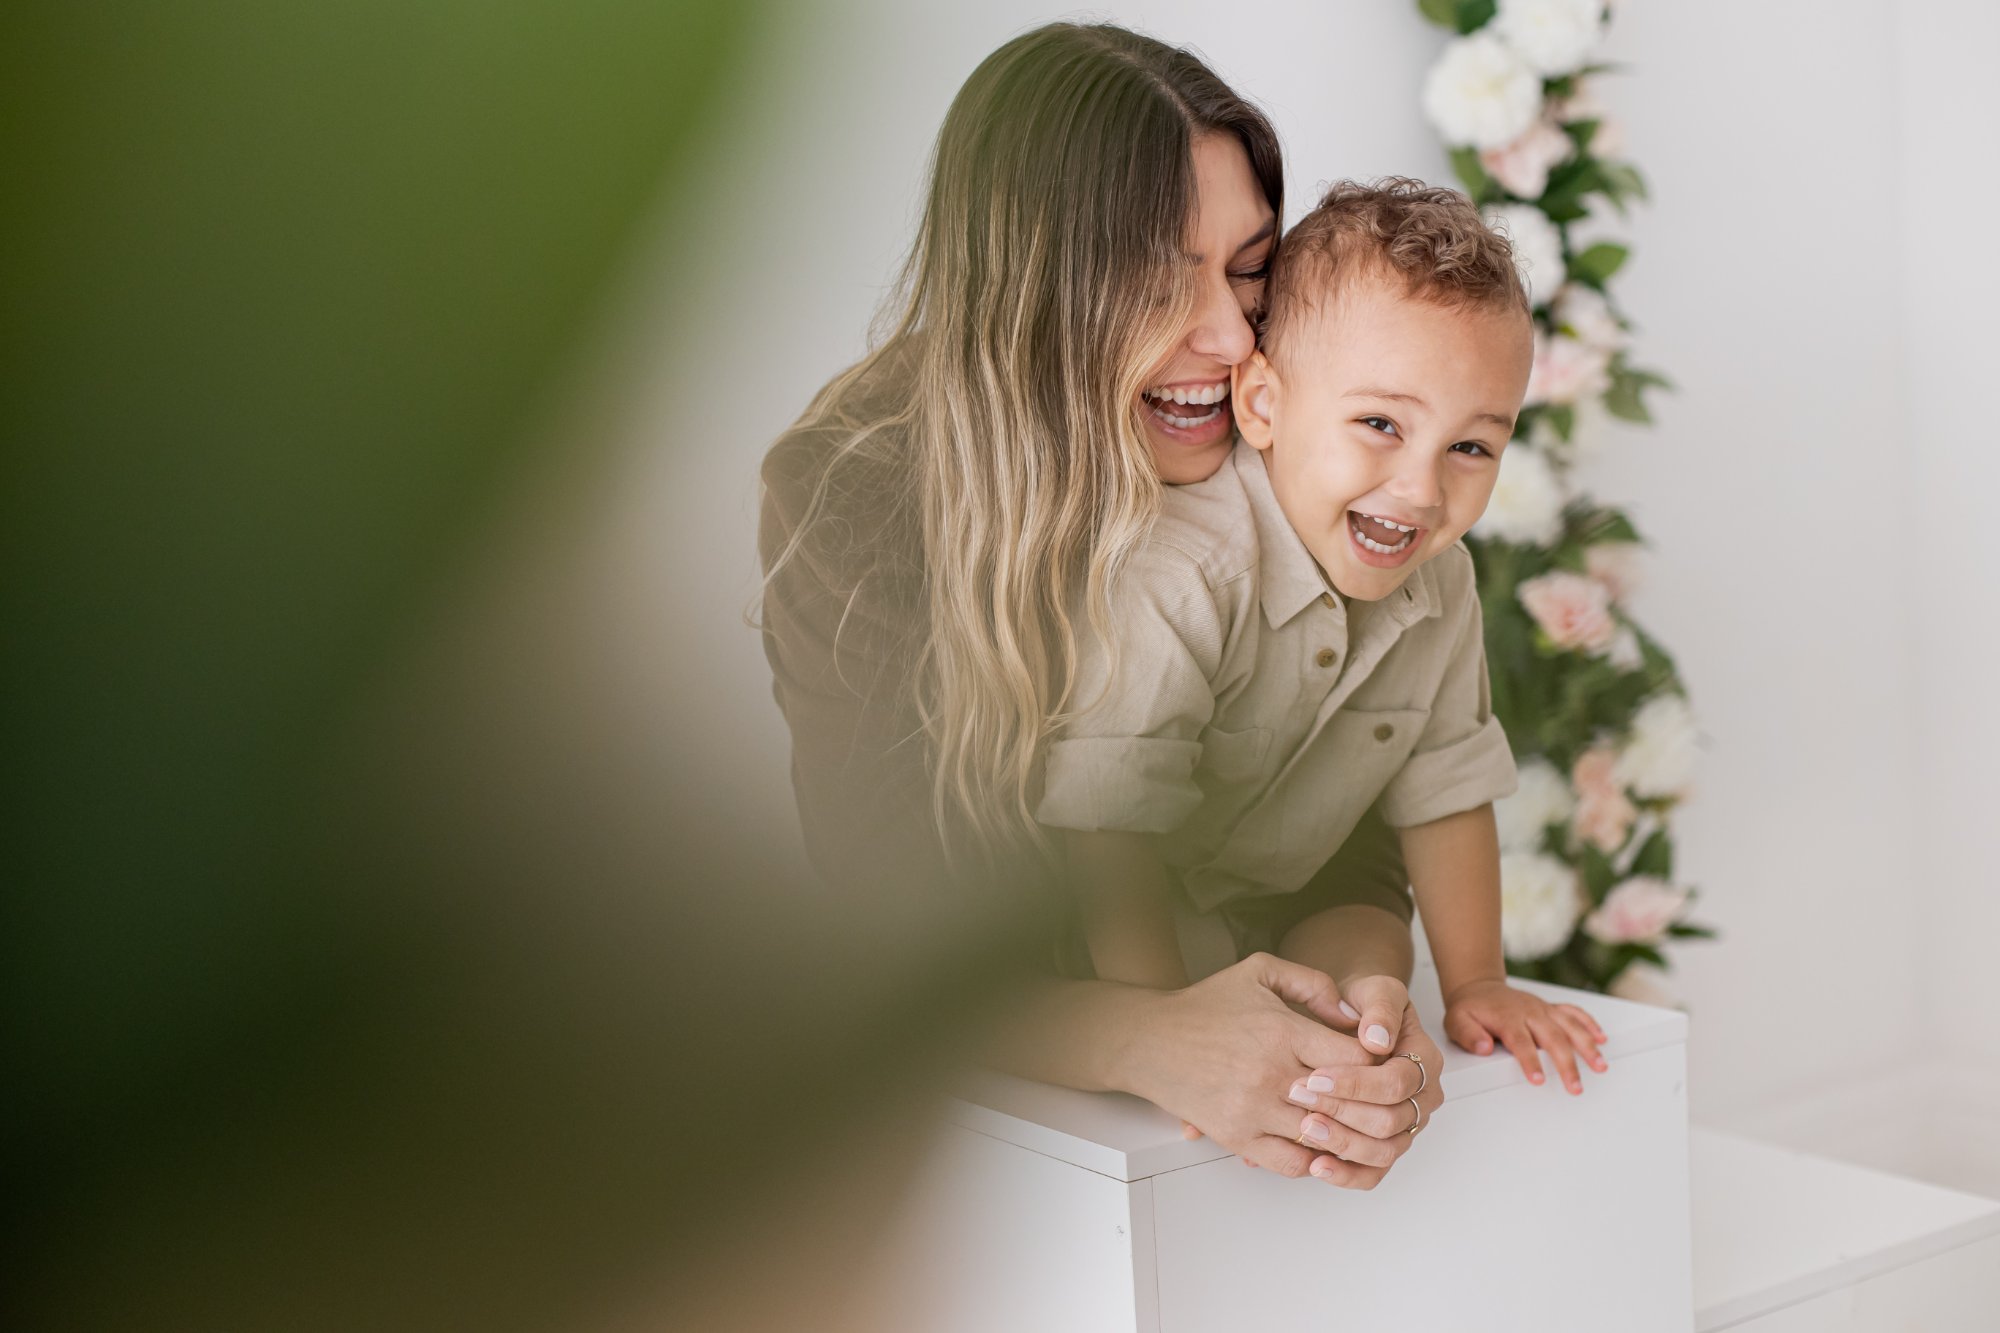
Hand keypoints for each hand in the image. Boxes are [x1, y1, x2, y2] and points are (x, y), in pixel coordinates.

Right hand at [1128, 953, 1385, 1181]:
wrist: (1148, 1040)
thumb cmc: (1205, 1006)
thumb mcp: (1261, 971)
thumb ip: (1314, 984)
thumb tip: (1355, 1018)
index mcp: (1282, 1030)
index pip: (1356, 1059)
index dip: (1376, 1064)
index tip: (1377, 1065)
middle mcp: (1271, 1073)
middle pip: (1347, 1104)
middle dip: (1371, 1105)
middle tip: (1380, 1103)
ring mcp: (1253, 1110)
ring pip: (1324, 1137)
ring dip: (1345, 1135)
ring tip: (1355, 1126)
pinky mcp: (1237, 1137)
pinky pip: (1291, 1163)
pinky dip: (1313, 1160)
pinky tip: (1319, 1146)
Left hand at [1283, 976, 1442, 1188]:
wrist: (1356, 1020)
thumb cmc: (1365, 1005)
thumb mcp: (1375, 991)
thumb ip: (1379, 1007)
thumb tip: (1377, 1039)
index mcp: (1425, 1061)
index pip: (1397, 1082)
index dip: (1357, 1083)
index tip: (1316, 1075)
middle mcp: (1423, 1099)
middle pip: (1390, 1121)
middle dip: (1342, 1112)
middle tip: (1300, 1100)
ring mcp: (1406, 1126)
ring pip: (1383, 1152)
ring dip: (1342, 1144)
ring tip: (1305, 1130)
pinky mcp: (1385, 1146)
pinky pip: (1374, 1173)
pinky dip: (1346, 1174)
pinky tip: (1316, 1166)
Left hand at [1442, 977, 1607, 1094]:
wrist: (1478, 987)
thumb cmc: (1470, 1008)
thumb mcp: (1457, 1021)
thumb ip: (1468, 1035)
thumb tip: (1483, 1047)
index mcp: (1507, 1018)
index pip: (1521, 1042)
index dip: (1530, 1062)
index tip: (1539, 1080)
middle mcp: (1529, 1012)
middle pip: (1553, 1038)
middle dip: (1567, 1064)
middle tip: (1575, 1086)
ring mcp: (1542, 1009)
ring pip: (1570, 1026)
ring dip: (1587, 1045)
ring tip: (1600, 1065)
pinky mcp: (1550, 1008)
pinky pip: (1573, 1013)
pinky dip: (1589, 1024)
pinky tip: (1601, 1039)